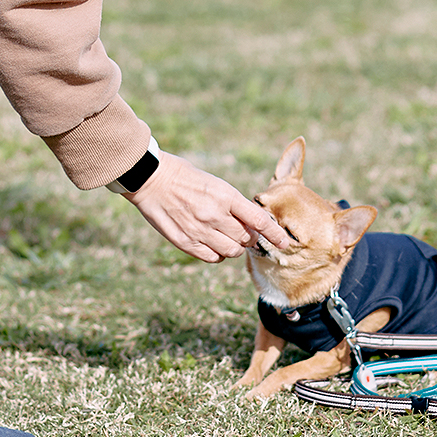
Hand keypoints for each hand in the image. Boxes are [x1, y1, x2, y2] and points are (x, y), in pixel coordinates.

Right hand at [124, 151, 288, 261]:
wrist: (151, 178)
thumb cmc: (187, 177)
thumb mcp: (217, 184)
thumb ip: (235, 205)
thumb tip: (254, 224)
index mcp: (226, 197)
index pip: (259, 221)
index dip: (275, 235)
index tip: (285, 243)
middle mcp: (215, 215)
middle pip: (247, 239)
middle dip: (251, 238)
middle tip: (245, 232)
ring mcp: (199, 230)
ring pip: (233, 251)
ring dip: (236, 248)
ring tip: (228, 237)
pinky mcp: (185, 242)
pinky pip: (213, 258)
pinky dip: (219, 255)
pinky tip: (214, 244)